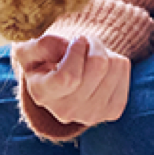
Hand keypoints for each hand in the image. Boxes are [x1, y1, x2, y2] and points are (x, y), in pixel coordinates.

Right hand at [10, 34, 129, 128]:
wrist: (60, 79)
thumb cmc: (42, 61)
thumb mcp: (29, 49)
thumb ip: (40, 45)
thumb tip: (65, 45)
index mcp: (42, 94)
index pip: (68, 77)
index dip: (76, 52)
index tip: (76, 39)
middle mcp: (65, 111)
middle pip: (97, 67)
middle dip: (93, 44)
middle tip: (84, 41)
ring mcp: (91, 115)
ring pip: (114, 68)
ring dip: (105, 52)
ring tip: (90, 54)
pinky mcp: (111, 112)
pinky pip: (124, 73)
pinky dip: (115, 62)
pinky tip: (101, 67)